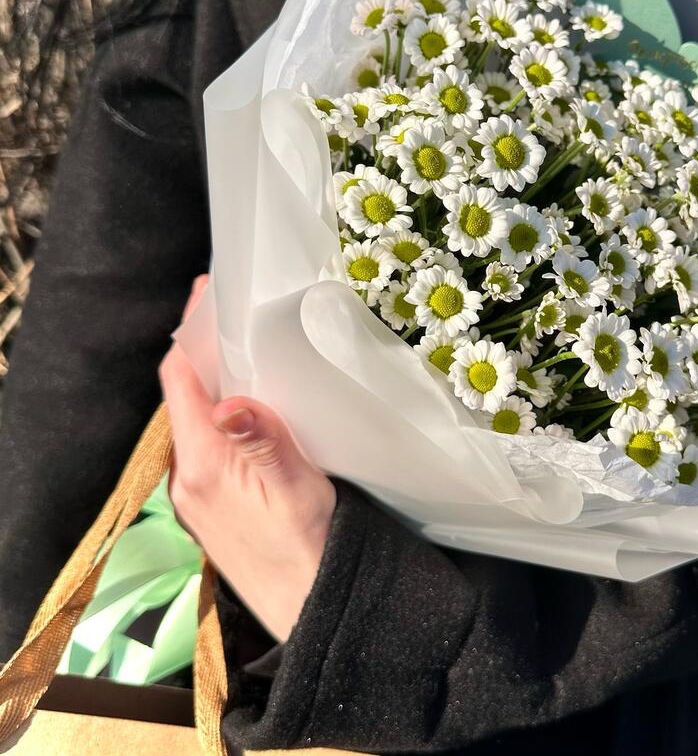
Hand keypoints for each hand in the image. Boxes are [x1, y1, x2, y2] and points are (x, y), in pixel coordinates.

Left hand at [159, 275, 336, 641]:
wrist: (312, 608)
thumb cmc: (311, 548)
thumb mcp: (296, 488)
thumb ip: (263, 442)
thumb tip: (228, 401)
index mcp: (202, 465)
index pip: (181, 381)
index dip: (190, 332)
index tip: (207, 292)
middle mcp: (187, 477)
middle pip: (185, 395)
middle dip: (204, 349)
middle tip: (233, 309)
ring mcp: (197, 493)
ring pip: (197, 419)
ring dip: (216, 381)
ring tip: (245, 345)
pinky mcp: (212, 503)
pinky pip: (209, 442)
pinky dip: (224, 412)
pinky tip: (253, 405)